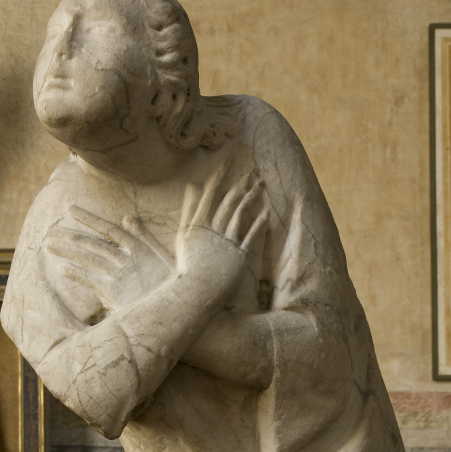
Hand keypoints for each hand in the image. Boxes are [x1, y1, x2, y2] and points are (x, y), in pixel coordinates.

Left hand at [45, 206, 173, 310]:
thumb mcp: (162, 256)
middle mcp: (126, 257)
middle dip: (69, 235)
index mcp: (139, 247)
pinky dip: (74, 272)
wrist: (178, 309)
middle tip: (51, 229)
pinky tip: (60, 267)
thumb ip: (144, 236)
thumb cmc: (171, 285)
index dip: (87, 218)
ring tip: (49, 244)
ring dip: (66, 250)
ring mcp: (119, 274)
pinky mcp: (114, 291)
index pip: (108, 228)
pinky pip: (89, 278)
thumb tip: (127, 217)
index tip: (70, 209)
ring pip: (87, 257)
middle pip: (92, 242)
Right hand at [176, 161, 266, 299]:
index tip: (230, 159)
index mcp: (198, 224)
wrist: (194, 292)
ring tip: (260, 186)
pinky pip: (250, 237)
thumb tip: (192, 185)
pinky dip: (258, 224)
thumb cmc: (187, 265)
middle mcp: (213, 230)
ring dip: (251, 198)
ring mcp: (226, 243)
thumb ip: (188, 209)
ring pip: (241, 215)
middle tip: (253, 171)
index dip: (221, 174)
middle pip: (229, 201)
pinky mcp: (237, 257)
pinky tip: (266, 213)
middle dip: (241, 184)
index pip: (211, 193)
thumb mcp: (184, 235)